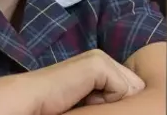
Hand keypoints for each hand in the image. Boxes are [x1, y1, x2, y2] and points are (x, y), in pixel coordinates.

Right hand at [22, 49, 145, 114]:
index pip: (131, 88)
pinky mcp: (97, 64)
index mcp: (100, 67)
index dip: (119, 103)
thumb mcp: (88, 102)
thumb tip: (136, 99)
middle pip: (135, 88)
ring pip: (131, 89)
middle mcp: (102, 58)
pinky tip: (82, 98)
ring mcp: (100, 59)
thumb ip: (108, 96)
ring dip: (111, 103)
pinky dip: (106, 101)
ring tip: (85, 103)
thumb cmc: (55, 106)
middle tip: (89, 105)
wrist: (30, 102)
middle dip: (118, 101)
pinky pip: (121, 90)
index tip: (93, 106)